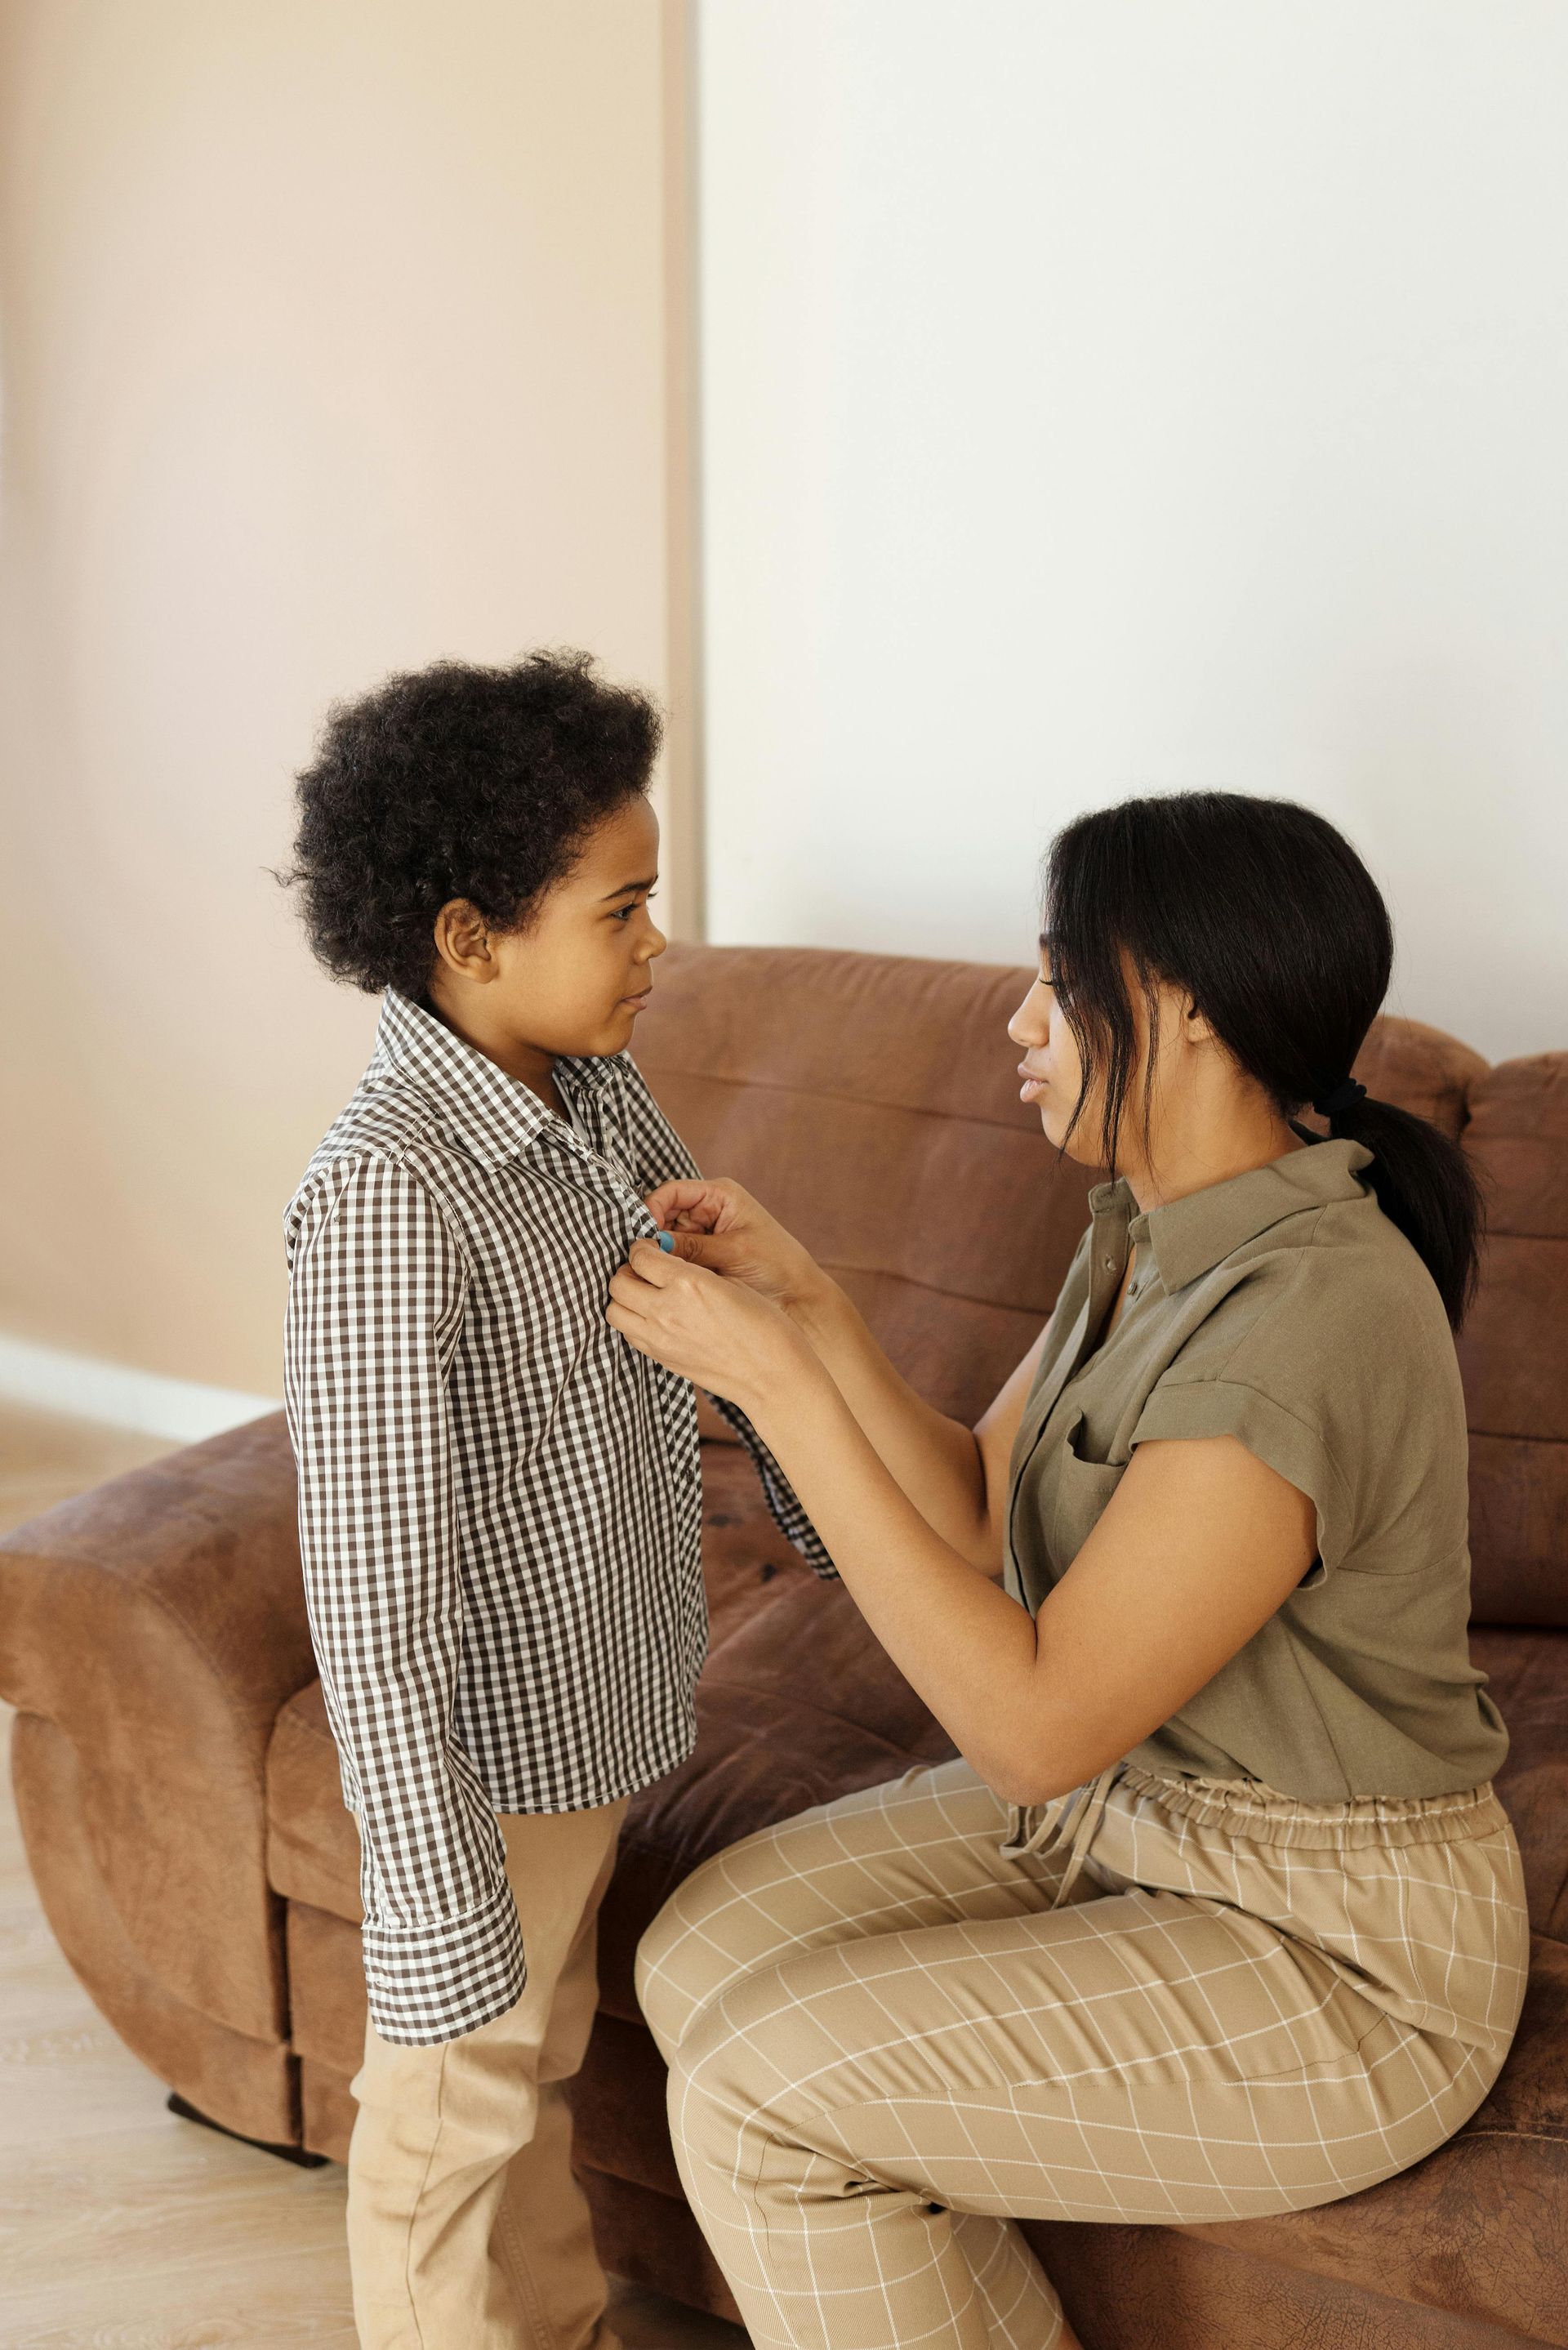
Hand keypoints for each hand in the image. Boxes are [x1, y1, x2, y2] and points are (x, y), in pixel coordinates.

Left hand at [606, 1236, 819, 1410]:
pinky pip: (629, 1334)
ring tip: (646, 1294)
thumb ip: (693, 1271)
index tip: (652, 1248)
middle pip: (618, 1283)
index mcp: (688, 1283)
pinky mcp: (661, 1358)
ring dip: (624, 1298)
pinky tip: (655, 1316)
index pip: (640, 1256)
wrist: (772, 1374)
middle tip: (645, 1269)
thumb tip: (668, 1263)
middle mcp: (666, 1310)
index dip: (643, 1247)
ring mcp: (659, 1339)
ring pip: (614, 1311)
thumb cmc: (763, 1325)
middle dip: (628, 1270)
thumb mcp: (731, 1283)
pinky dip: (633, 1321)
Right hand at [641, 1177, 827, 1318]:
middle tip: (641, 1258)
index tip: (643, 1235)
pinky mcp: (702, 1257)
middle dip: (652, 1235)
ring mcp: (703, 1234)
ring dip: (659, 1253)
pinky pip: (676, 1257)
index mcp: (719, 1195)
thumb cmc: (776, 1265)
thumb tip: (651, 1246)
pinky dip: (668, 1266)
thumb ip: (692, 1247)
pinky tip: (662, 1279)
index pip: (672, 1193)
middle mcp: (708, 1210)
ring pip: (665, 1238)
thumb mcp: (733, 1252)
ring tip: (651, 1271)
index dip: (651, 1209)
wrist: (798, 1297)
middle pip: (664, 1214)